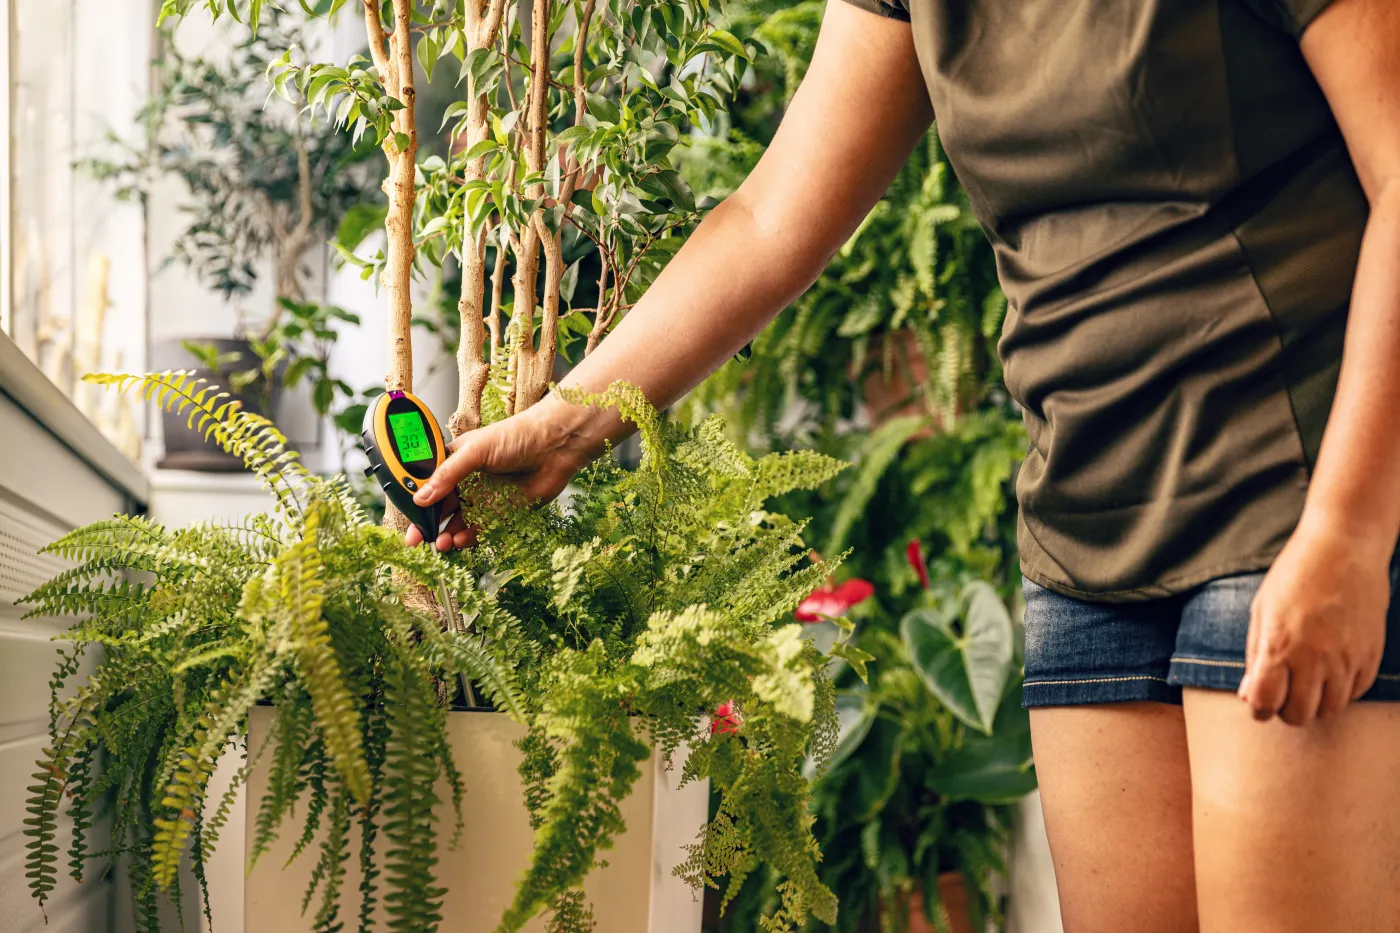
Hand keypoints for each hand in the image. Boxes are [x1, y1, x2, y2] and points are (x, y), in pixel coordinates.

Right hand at [405, 397, 602, 551]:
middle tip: (416, 539)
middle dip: (427, 523)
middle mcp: (466, 480)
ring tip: (441, 543)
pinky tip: (459, 540)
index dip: (414, 499)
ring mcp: (483, 497)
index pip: (427, 483)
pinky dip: (467, 537)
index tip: (406, 514)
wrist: (555, 447)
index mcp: (455, 461)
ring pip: (457, 521)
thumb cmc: (517, 436)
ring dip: (446, 533)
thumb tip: (421, 496)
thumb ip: (448, 475)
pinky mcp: (501, 512)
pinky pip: (479, 529)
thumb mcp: (475, 451)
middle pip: (439, 507)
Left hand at [1239, 516, 1389, 725]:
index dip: (1259, 708)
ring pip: (1330, 709)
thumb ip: (1255, 656)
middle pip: (1299, 715)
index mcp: (1280, 646)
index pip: (1265, 704)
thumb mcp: (1262, 610)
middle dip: (1286, 710)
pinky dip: (1340, 691)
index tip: (1260, 699)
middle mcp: (1315, 658)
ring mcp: (1347, 659)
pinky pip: (1355, 693)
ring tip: (1307, 682)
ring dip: (1315, 703)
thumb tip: (1247, 695)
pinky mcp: (1371, 655)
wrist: (1344, 548)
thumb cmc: (1295, 576)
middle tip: (1284, 692)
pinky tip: (1330, 671)